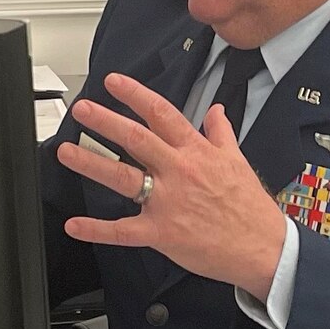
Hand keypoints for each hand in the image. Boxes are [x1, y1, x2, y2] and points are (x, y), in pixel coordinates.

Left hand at [57, 72, 289, 299]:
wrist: (263, 247)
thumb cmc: (250, 207)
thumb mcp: (238, 160)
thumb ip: (221, 133)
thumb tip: (217, 111)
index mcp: (196, 152)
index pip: (162, 114)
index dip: (135, 95)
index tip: (113, 82)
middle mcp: (178, 172)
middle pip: (136, 139)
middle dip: (105, 121)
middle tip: (81, 109)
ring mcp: (168, 202)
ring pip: (123, 177)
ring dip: (91, 163)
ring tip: (66, 151)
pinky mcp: (162, 233)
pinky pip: (123, 231)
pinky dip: (97, 229)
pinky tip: (74, 224)